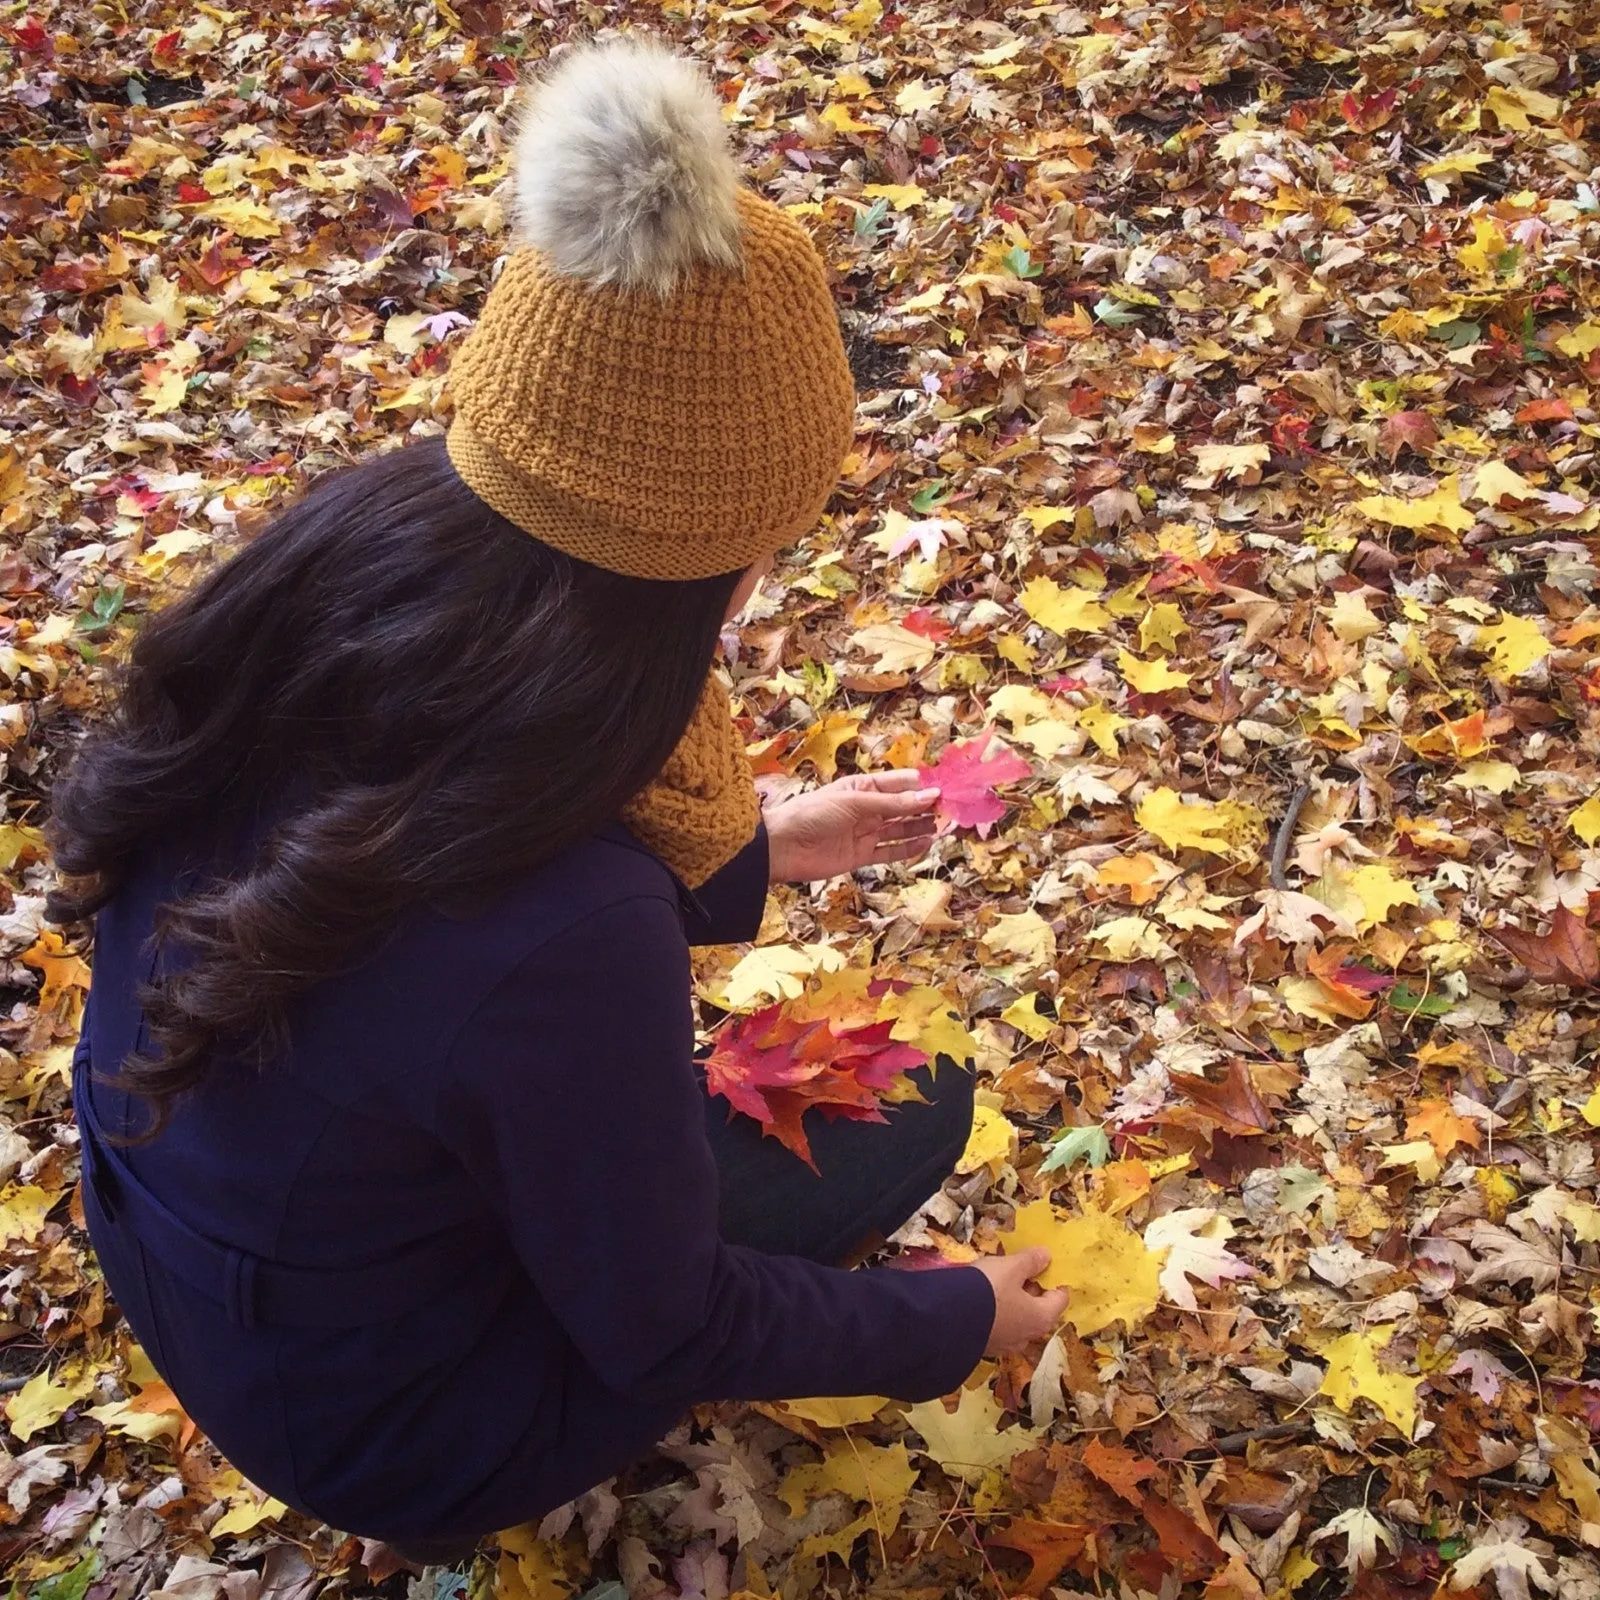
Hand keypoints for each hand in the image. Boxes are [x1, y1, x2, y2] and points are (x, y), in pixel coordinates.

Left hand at [763, 771, 940, 883]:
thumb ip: (893, 804)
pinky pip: (890, 852)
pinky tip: (926, 843)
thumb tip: (929, 796)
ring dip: (920, 827)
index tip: (946, 788)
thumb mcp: (855, 803)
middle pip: (902, 807)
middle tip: (951, 809)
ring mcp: (864, 833)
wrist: (781, 847)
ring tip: (943, 826)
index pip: (899, 783)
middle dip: (925, 807)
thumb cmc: (813, 813)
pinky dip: (908, 849)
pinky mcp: (860, 855)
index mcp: (862, 786)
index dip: (922, 786)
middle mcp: (866, 809)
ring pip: (900, 829)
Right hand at [971, 1248, 1068, 1356]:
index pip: (1060, 1298)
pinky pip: (999, 1326)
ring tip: (997, 1282)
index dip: (1054, 1279)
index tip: (1043, 1264)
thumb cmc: (988, 1290)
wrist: (948, 1319)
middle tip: (1017, 1269)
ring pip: (1018, 1319)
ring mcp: (1007, 1344)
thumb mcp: (1010, 1267)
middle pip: (1039, 1309)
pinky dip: (997, 1313)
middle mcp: (1028, 1336)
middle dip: (1031, 1289)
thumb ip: (1030, 1261)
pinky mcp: (987, 1346)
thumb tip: (1046, 1255)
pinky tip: (982, 1300)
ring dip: (1013, 1302)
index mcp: (1042, 1318)